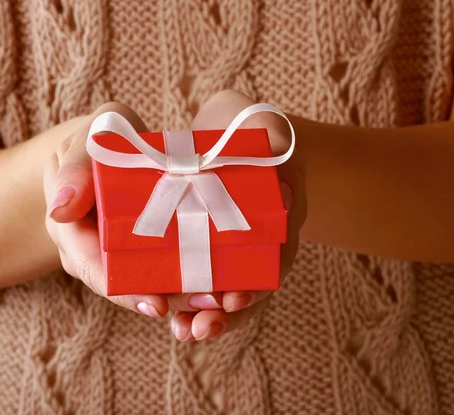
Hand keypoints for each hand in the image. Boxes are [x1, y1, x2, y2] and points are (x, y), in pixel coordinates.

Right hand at [43, 103, 228, 318]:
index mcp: (70, 229)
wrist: (114, 145)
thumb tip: (60, 210)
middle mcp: (89, 251)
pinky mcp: (142, 251)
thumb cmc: (102, 136)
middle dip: (165, 297)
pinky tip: (218, 286)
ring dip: (181, 295)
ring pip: (146, 284)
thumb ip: (74, 167)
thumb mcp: (91, 138)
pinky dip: (187, 278)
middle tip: (207, 304)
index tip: (158, 304)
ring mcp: (115, 255)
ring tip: (218, 299)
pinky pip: (161, 270)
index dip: (124, 290)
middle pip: (124, 286)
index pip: (93, 268)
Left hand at [169, 90, 306, 341]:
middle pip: (254, 286)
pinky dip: (191, 303)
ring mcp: (240, 250)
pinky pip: (206, 284)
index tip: (235, 296)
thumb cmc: (251, 129)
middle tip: (202, 326)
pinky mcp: (213, 253)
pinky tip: (171, 318)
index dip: (259, 280)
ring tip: (185, 331)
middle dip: (229, 311)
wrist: (240, 140)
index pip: (279, 254)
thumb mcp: (261, 122)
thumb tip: (276, 146)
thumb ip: (269, 131)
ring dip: (208, 316)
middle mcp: (266, 239)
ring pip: (230, 294)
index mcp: (282, 211)